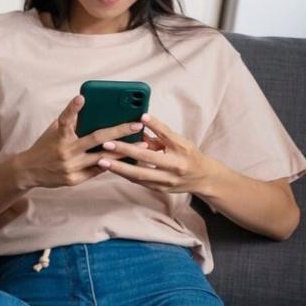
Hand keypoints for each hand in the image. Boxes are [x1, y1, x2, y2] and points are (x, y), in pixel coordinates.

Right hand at [15, 95, 145, 189]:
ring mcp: (71, 167)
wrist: (28, 171)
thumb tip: (87, 104)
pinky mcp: (74, 179)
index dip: (73, 108)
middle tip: (137, 124)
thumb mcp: (53, 131)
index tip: (81, 97)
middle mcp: (65, 151)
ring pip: (103, 158)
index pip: (66, 120)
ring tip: (143, 144)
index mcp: (59, 136)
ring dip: (124, 150)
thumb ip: (70, 120)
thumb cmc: (45, 146)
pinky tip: (129, 159)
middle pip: (96, 139)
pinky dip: (114, 164)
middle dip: (119, 131)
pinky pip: (98, 171)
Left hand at [96, 113, 218, 195]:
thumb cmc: (189, 155)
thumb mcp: (180, 142)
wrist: (204, 178)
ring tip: (101, 161)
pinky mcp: (161, 189)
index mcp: (183, 149)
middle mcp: (176, 165)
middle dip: (126, 150)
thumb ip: (161, 135)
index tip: (141, 117)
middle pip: (148, 157)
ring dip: (119, 167)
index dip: (155, 126)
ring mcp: (168, 180)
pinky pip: (139, 182)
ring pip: (140, 174)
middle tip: (107, 144)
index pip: (167, 135)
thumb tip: (140, 124)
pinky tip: (111, 169)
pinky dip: (125, 175)